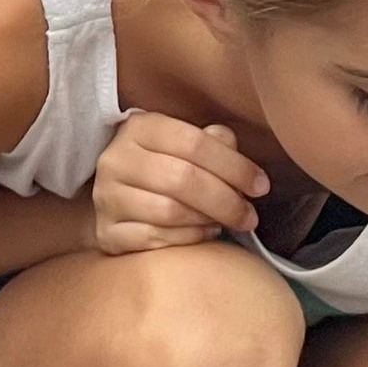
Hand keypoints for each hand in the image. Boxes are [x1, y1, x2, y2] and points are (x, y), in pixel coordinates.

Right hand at [90, 114, 267, 255]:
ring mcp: (107, 197)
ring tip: (223, 223)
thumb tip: (230, 144)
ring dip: (207, 220)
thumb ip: (212, 142)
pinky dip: (188, 239)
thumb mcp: (186, 148)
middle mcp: (116, 159)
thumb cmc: (164, 172)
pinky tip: (203, 234)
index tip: (261, 186)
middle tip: (249, 216)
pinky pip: (156, 239)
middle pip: (183, 179)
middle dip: (226, 201)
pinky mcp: (107, 232)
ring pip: (169, 211)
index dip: (234, 166)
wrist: (119, 203)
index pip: (193, 142)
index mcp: (140, 128)